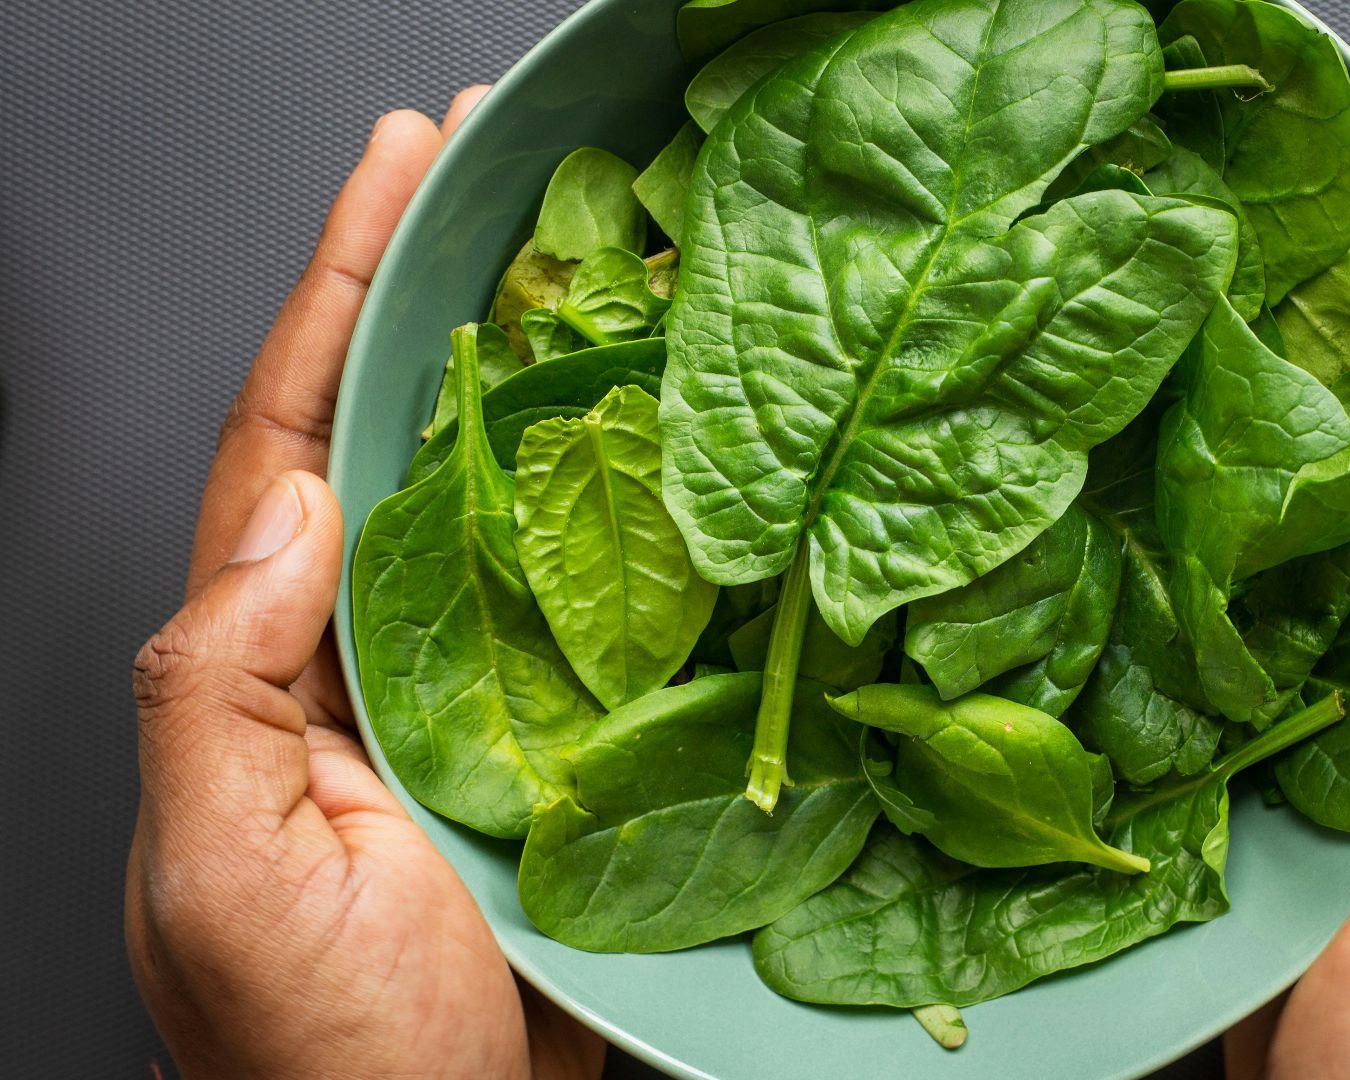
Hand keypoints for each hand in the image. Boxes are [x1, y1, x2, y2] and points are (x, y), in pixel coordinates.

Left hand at [124, 88, 604, 1079]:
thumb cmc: (321, 1059)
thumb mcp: (221, 876)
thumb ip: (215, 689)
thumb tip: (285, 508)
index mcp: (264, 669)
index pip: (289, 442)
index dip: (336, 294)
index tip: (395, 171)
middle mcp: (362, 657)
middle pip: (397, 437)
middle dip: (432, 293)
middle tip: (496, 168)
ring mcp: (467, 696)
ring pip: (502, 505)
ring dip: (540, 380)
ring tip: (592, 262)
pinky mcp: (558, 742)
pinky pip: (590, 602)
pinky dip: (623, 511)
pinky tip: (670, 447)